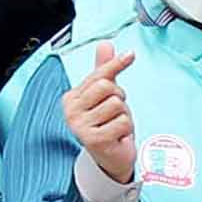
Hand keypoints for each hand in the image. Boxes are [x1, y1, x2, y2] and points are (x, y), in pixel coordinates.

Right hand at [61, 41, 138, 185]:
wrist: (109, 157)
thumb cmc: (107, 124)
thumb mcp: (105, 96)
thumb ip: (103, 70)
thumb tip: (105, 44)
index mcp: (71, 98)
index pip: (98, 75)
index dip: (116, 65)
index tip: (130, 54)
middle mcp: (71, 111)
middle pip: (108, 87)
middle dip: (120, 98)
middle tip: (115, 112)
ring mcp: (80, 126)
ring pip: (117, 105)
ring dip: (124, 115)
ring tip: (115, 126)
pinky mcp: (94, 140)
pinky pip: (122, 122)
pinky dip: (126, 129)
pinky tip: (117, 136)